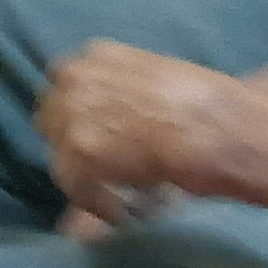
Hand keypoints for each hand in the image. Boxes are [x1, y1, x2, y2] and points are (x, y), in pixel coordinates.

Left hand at [38, 43, 261, 226]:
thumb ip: (123, 93)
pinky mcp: (78, 151)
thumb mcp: (155, 79)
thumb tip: (113, 126)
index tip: (99, 137)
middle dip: (75, 145)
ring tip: (117, 193)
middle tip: (105, 168)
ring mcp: (72, 113)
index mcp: (95, 55)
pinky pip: (74, 187)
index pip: (65, 89)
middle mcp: (74, 78)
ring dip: (87, 178)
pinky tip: (122, 212)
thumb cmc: (204, 103)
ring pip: (61, 156)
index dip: (80, 117)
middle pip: (52, 121)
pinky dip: (97, 205)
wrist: (215, 126)